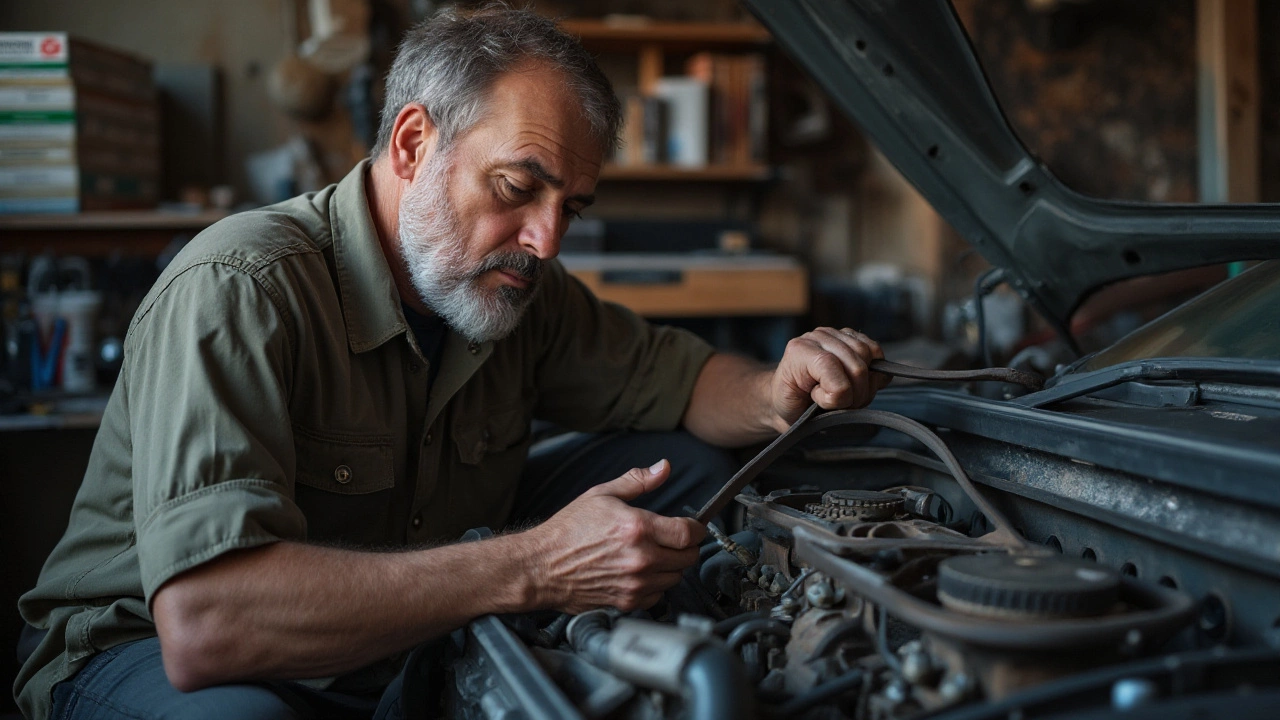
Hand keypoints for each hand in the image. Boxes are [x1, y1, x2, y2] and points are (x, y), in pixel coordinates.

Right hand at [526, 460, 706, 612]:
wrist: (541, 566)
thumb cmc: (567, 530)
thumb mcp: (601, 494)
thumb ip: (638, 481)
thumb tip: (663, 468)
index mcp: (638, 527)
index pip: (689, 533)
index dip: (697, 528)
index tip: (694, 527)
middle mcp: (641, 558)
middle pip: (688, 557)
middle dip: (685, 546)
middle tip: (672, 539)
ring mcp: (635, 583)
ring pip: (676, 577)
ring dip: (671, 566)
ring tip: (652, 554)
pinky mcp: (627, 601)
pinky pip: (658, 595)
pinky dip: (655, 585)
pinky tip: (640, 572)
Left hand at [771, 327, 889, 427]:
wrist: (787, 398)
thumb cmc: (792, 406)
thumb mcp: (798, 411)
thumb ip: (824, 402)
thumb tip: (850, 393)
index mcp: (799, 352)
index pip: (833, 369)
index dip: (838, 396)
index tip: (823, 403)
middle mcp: (817, 337)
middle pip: (858, 367)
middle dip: (855, 394)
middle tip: (840, 403)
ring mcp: (835, 334)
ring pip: (869, 357)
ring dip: (865, 384)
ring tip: (848, 393)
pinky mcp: (850, 337)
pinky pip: (875, 350)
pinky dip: (874, 370)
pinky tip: (859, 381)